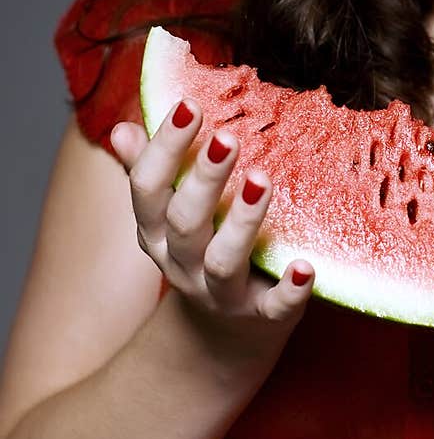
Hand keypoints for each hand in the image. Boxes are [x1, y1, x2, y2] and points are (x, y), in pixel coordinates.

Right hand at [109, 98, 314, 334]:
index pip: (148, 188)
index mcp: (157, 233)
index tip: (190, 105)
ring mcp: (221, 294)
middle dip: (204, 179)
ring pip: (224, 262)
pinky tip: (306, 266)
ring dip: (242, 222)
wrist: (225, 333)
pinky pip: (275, 308)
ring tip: (262, 181)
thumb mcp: (170, 216)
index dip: (164, 148)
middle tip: (229, 137)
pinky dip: (290, 290)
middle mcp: (182, 265)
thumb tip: (121, 128)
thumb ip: (150, 172)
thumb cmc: (202, 251)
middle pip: (186, 222)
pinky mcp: (262, 317)